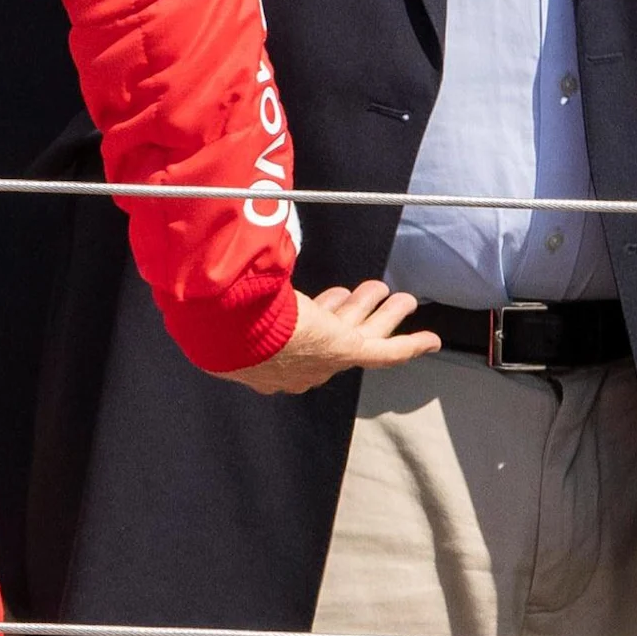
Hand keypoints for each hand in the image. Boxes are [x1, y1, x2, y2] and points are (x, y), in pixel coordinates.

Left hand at [212, 279, 439, 395]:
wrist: (230, 332)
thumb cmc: (217, 317)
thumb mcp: (221, 306)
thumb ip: (225, 293)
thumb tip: (206, 269)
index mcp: (272, 362)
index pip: (303, 340)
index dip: (318, 314)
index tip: (323, 300)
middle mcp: (302, 365)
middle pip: (336, 335)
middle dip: (351, 313)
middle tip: (362, 295)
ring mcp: (328, 358)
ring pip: (365, 331)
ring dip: (383, 312)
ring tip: (397, 296)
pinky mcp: (348, 350)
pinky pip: (389, 350)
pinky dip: (412, 345)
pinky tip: (431, 340)